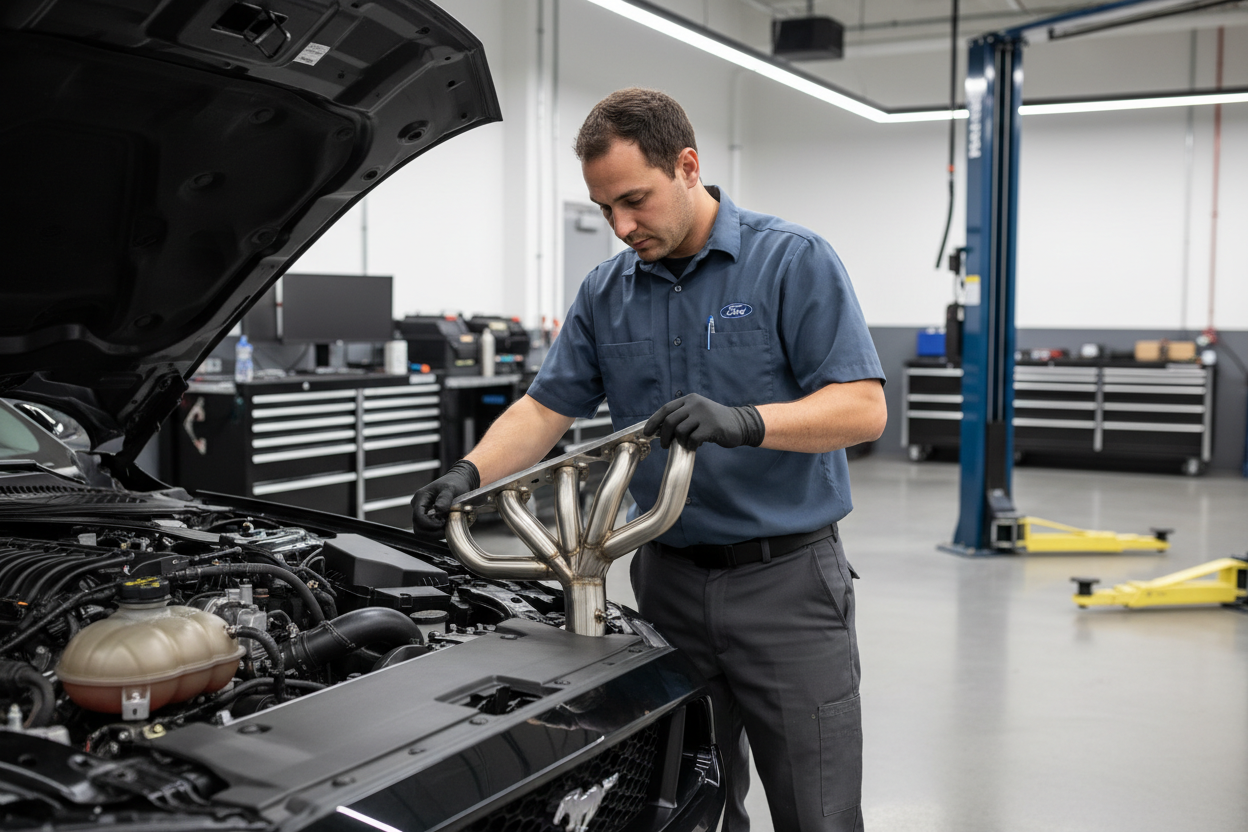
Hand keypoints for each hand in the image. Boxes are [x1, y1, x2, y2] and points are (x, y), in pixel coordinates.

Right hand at [411, 460, 479, 533]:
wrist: (458, 482)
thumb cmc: (454, 483)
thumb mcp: (451, 489)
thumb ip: (444, 499)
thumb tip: (438, 510)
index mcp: (420, 498)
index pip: (418, 517)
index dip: (429, 524)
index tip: (442, 523)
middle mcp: (418, 506)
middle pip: (418, 528)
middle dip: (432, 532)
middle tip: (446, 528)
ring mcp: (422, 513)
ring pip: (423, 531)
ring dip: (435, 533)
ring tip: (448, 525)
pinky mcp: (428, 518)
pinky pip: (429, 530)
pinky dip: (438, 531)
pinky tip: (447, 525)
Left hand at [644, 394, 765, 449]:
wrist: (740, 423)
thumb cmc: (714, 421)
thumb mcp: (697, 412)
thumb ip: (682, 417)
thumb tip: (661, 430)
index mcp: (689, 399)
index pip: (665, 409)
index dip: (653, 421)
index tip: (647, 432)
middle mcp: (695, 404)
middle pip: (670, 421)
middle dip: (663, 436)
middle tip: (664, 445)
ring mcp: (703, 415)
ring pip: (680, 431)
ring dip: (680, 441)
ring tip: (686, 443)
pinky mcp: (711, 427)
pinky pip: (693, 439)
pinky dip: (691, 445)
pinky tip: (696, 446)